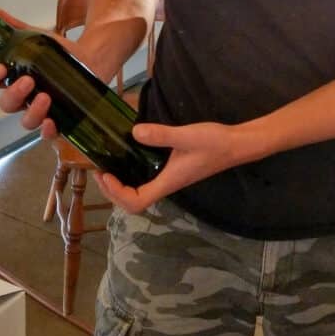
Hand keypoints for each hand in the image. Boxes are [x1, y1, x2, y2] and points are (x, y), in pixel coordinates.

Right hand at [0, 7, 87, 140]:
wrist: (91, 57)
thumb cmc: (59, 51)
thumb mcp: (37, 38)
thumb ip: (16, 27)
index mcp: (14, 77)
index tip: (0, 69)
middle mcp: (24, 97)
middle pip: (7, 104)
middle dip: (14, 94)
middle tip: (28, 81)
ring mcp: (41, 109)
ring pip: (26, 121)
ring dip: (32, 112)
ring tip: (46, 96)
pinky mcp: (59, 118)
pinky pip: (48, 133)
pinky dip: (47, 131)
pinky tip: (51, 122)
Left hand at [94, 121, 236, 212]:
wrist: (236, 144)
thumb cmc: (213, 143)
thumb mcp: (186, 136)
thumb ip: (161, 135)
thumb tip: (134, 133)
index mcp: (167, 182)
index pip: (136, 202)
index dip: (117, 193)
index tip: (105, 174)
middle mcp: (166, 185)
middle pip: (133, 202)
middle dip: (113, 191)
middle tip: (99, 170)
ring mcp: (169, 179)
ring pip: (139, 192)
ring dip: (120, 185)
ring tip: (107, 167)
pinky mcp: (172, 170)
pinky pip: (146, 180)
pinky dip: (132, 175)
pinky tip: (128, 158)